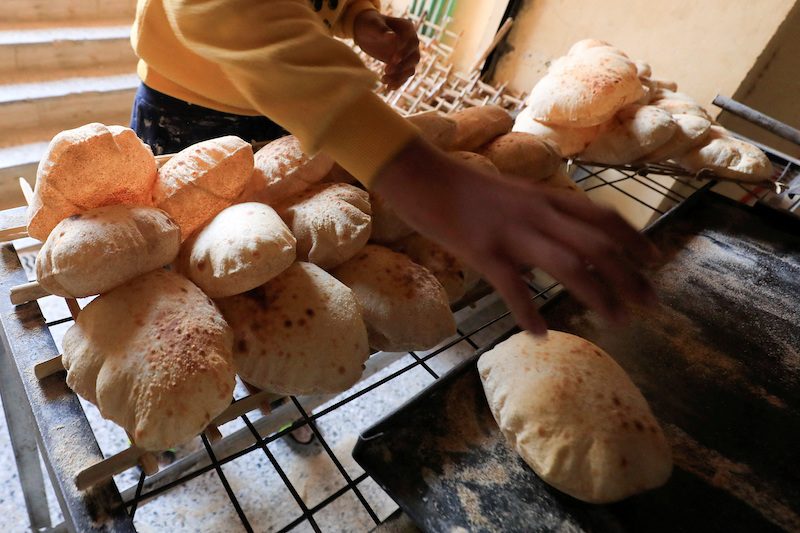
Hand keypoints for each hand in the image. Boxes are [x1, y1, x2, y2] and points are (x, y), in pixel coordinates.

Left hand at [353, 10, 419, 89]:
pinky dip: (397, 82)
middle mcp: (410, 42)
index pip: (412, 42)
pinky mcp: (401, 64)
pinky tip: (388, 87)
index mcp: (407, 28)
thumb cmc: (369, 24)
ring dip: (399, 77)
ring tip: (383, 80)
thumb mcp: (373, 25)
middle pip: (414, 58)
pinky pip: (403, 75)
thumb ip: (383, 31)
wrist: (364, 31)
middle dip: (402, 67)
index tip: (393, 60)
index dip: (405, 52)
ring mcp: (407, 54)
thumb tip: (394, 38)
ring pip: (410, 69)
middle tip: (386, 70)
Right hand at [373, 139, 658, 334]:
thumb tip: (563, 239)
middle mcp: (538, 213)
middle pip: (598, 244)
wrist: (422, 177)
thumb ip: (541, 214)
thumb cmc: (465, 189)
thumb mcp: (515, 195)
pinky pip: (513, 287)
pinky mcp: (483, 250)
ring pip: (568, 264)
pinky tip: (540, 334)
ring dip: (598, 294)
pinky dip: (529, 312)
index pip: (603, 216)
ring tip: (616, 321)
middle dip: (630, 275)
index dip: (634, 239)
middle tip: (651, 305)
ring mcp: (512, 232)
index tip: (655, 261)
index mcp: (546, 197)